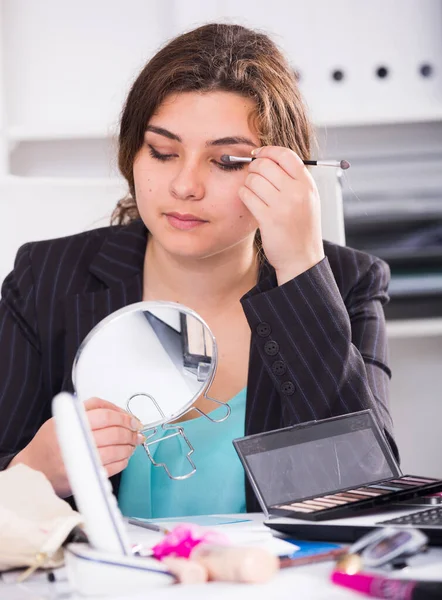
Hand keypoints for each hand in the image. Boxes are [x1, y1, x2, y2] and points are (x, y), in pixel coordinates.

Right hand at [8, 397, 143, 496]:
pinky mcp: (83, 477)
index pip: (105, 415)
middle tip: (136, 433)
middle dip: (130, 433)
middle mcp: (72, 440)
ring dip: (129, 447)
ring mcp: (78, 460)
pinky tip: (124, 456)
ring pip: (116, 451)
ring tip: (132, 444)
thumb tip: (123, 412)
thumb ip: (93, 408)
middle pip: (114, 433)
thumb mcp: (65, 416)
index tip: (133, 420)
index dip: (124, 417)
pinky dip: (123, 461)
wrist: (34, 468)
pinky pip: (112, 468)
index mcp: (68, 421)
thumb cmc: (51, 441)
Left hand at [238, 146, 324, 284]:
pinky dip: (244, 195)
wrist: (302, 259)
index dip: (268, 151)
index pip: (285, 155)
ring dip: (248, 183)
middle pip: (266, 164)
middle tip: (253, 176)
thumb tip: (268, 157)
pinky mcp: (268, 219)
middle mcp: (297, 192)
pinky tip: (249, 201)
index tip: (258, 155)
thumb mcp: (307, 200)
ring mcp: (283, 205)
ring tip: (253, 192)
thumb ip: (293, 179)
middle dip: (254, 168)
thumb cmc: (301, 228)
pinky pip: (247, 195)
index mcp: (307, 184)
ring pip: (253, 179)